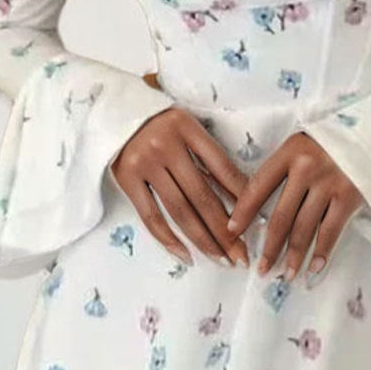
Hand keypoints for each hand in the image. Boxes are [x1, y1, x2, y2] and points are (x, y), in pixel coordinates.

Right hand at [111, 105, 249, 267]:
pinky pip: (150, 216)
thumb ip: (206, 154)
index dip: (240, 196)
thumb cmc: (160, 121)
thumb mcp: (187, 126)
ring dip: (203, 239)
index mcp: (187, 127)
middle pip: (202, 195)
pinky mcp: (126, 178)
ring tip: (221, 259)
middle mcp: (166, 145)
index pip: (221, 166)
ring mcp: (144, 163)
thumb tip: (239, 194)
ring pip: (179, 210)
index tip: (254, 221)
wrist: (116, 110)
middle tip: (242, 255)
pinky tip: (187, 255)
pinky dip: (168, 239)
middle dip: (225, 230)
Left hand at [226, 131, 363, 281]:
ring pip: (304, 228)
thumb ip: (285, 168)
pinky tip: (313, 268)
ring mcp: (330, 183)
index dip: (243, 211)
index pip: (259, 185)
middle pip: (281, 216)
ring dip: (293, 256)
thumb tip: (259, 207)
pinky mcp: (350, 196)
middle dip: (269, 247)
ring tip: (286, 274)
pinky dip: (322, 253)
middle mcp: (308, 167)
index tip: (232, 230)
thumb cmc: (333, 141)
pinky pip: (331, 231)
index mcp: (290, 151)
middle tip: (261, 269)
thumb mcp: (304, 144)